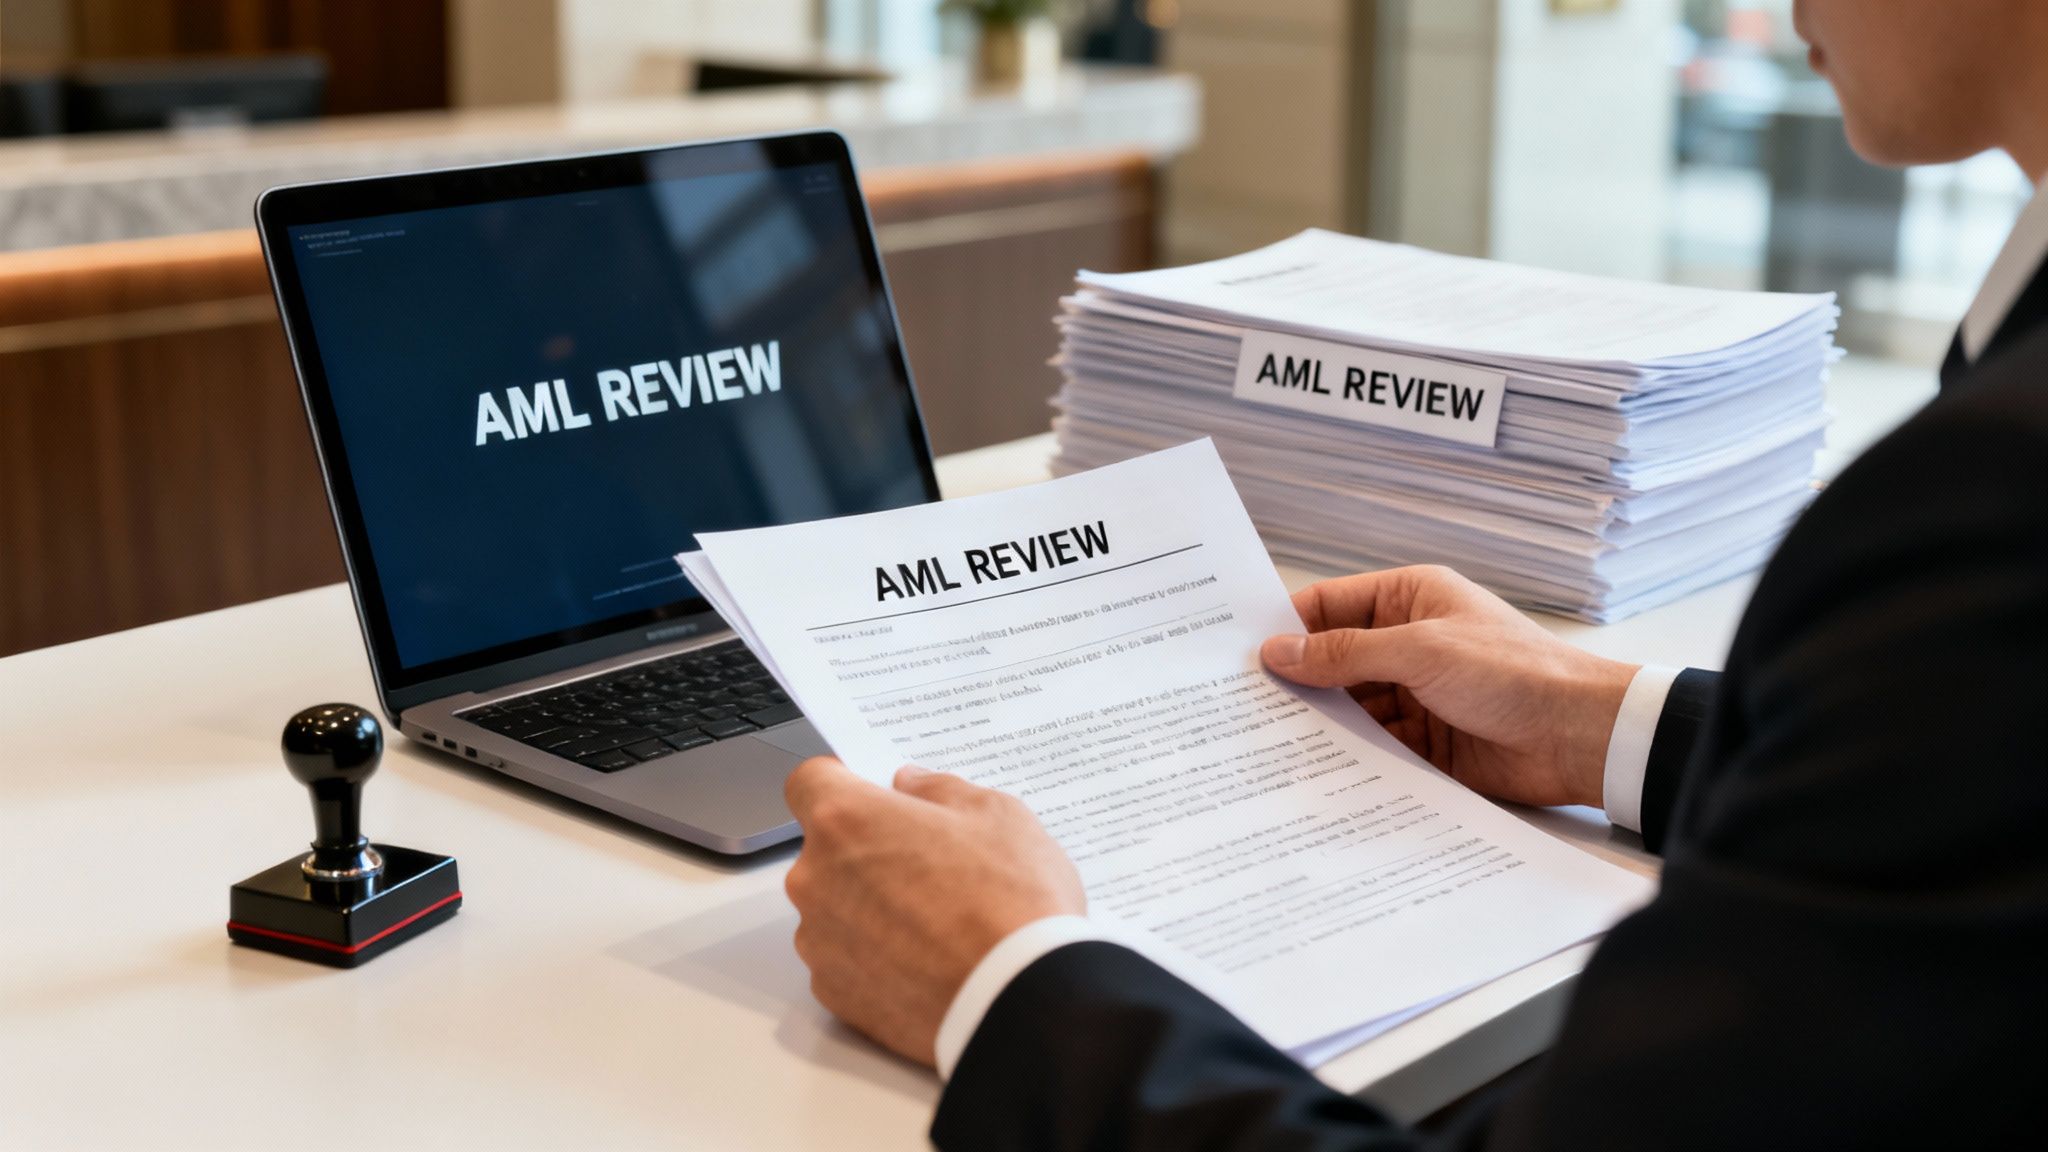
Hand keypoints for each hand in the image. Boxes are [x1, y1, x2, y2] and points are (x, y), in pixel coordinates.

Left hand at [782, 757, 1084, 1066]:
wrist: (1022, 1002)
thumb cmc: (1010, 903)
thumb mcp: (996, 815)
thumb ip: (939, 790)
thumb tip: (911, 787)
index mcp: (847, 820)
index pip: (810, 782)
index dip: (843, 784)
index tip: (875, 797)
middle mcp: (815, 879)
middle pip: (826, 849)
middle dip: (868, 849)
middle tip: (930, 863)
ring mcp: (819, 941)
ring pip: (835, 905)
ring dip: (870, 905)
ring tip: (937, 920)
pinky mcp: (833, 993)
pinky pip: (845, 957)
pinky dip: (876, 955)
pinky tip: (928, 959)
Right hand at [1259, 565, 1636, 809]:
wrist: (1580, 737)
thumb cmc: (1515, 672)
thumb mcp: (1421, 651)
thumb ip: (1345, 653)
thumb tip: (1278, 651)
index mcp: (1410, 599)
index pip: (1329, 605)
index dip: (1286, 627)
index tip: (1238, 653)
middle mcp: (1408, 644)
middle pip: (1333, 660)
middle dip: (1295, 681)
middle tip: (1238, 704)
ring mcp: (1415, 695)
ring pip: (1348, 707)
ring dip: (1317, 723)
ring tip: (1262, 742)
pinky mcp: (1423, 743)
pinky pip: (1371, 746)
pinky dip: (1345, 756)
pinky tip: (1309, 769)